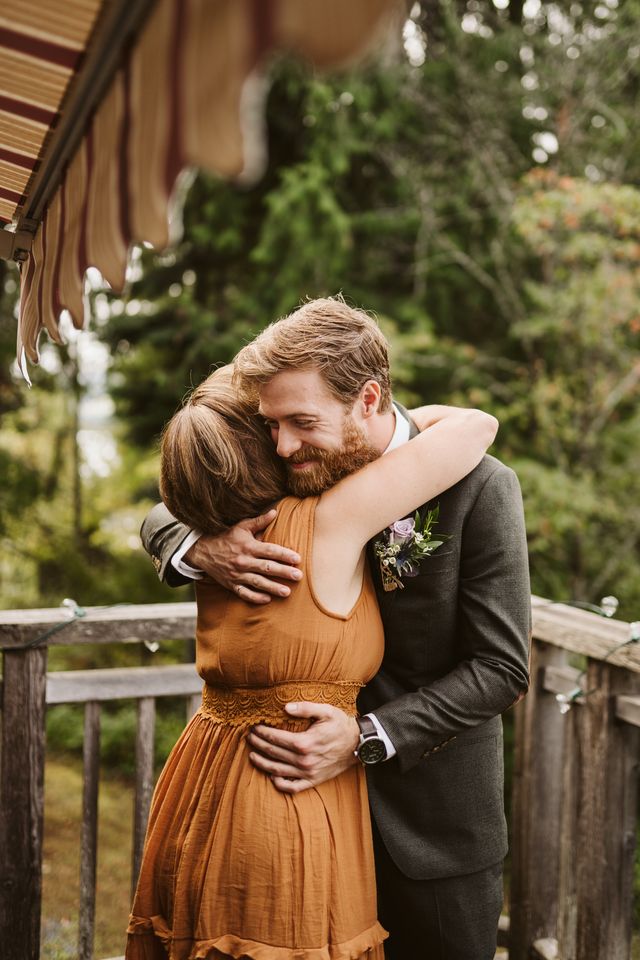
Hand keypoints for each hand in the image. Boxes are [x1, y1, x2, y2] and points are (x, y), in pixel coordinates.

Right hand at [185, 509, 301, 603]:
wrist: (203, 550)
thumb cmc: (226, 537)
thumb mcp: (241, 526)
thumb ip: (259, 521)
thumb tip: (275, 512)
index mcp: (248, 546)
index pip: (270, 551)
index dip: (284, 555)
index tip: (297, 559)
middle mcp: (244, 561)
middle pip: (267, 567)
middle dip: (284, 572)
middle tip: (298, 576)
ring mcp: (237, 574)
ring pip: (258, 582)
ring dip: (273, 587)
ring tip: (287, 592)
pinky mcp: (231, 584)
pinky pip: (244, 593)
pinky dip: (255, 597)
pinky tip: (267, 599)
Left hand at [247, 702, 359, 793]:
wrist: (358, 744)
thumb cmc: (341, 725)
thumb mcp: (326, 711)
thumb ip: (305, 708)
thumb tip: (285, 707)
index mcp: (305, 743)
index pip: (275, 739)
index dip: (262, 733)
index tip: (254, 727)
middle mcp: (304, 761)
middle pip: (273, 753)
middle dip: (258, 745)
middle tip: (249, 738)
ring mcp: (308, 773)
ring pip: (278, 771)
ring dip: (262, 764)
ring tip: (252, 756)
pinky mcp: (313, 781)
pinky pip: (292, 787)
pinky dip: (279, 784)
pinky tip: (271, 776)